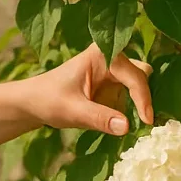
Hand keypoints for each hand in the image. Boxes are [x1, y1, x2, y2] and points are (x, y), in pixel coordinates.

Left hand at [24, 43, 153, 135]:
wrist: (32, 102)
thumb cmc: (47, 100)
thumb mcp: (73, 111)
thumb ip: (99, 118)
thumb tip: (127, 127)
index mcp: (102, 54)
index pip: (134, 75)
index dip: (143, 98)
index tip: (147, 122)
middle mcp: (111, 57)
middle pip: (142, 74)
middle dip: (146, 96)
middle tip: (148, 122)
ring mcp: (112, 71)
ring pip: (140, 84)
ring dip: (141, 103)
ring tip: (142, 125)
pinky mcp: (111, 84)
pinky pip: (131, 94)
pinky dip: (133, 108)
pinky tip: (130, 123)